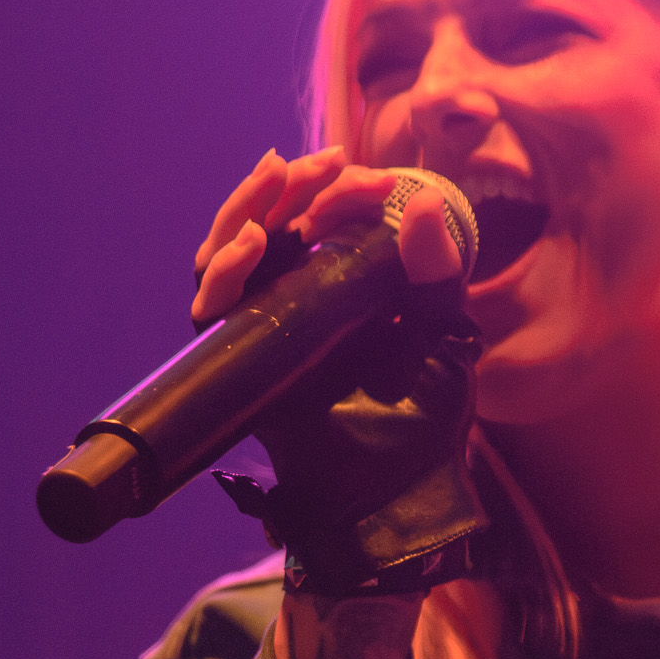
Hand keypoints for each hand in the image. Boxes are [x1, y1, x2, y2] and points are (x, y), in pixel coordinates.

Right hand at [194, 149, 483, 603]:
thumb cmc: (425, 425)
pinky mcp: (242, 360)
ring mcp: (264, 330)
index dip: (342, 193)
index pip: (323, 221)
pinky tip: (254, 240)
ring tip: (279, 178)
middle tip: (326, 163)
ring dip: (249, 208)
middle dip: (291, 186)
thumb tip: (426, 204)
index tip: (375, 181)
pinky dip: (228, 268)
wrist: (395, 495)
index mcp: (343, 290)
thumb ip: (435, 273)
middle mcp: (296, 304)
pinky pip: (216, 305)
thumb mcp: (443, 335)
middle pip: (270, 223)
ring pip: (231, 251)